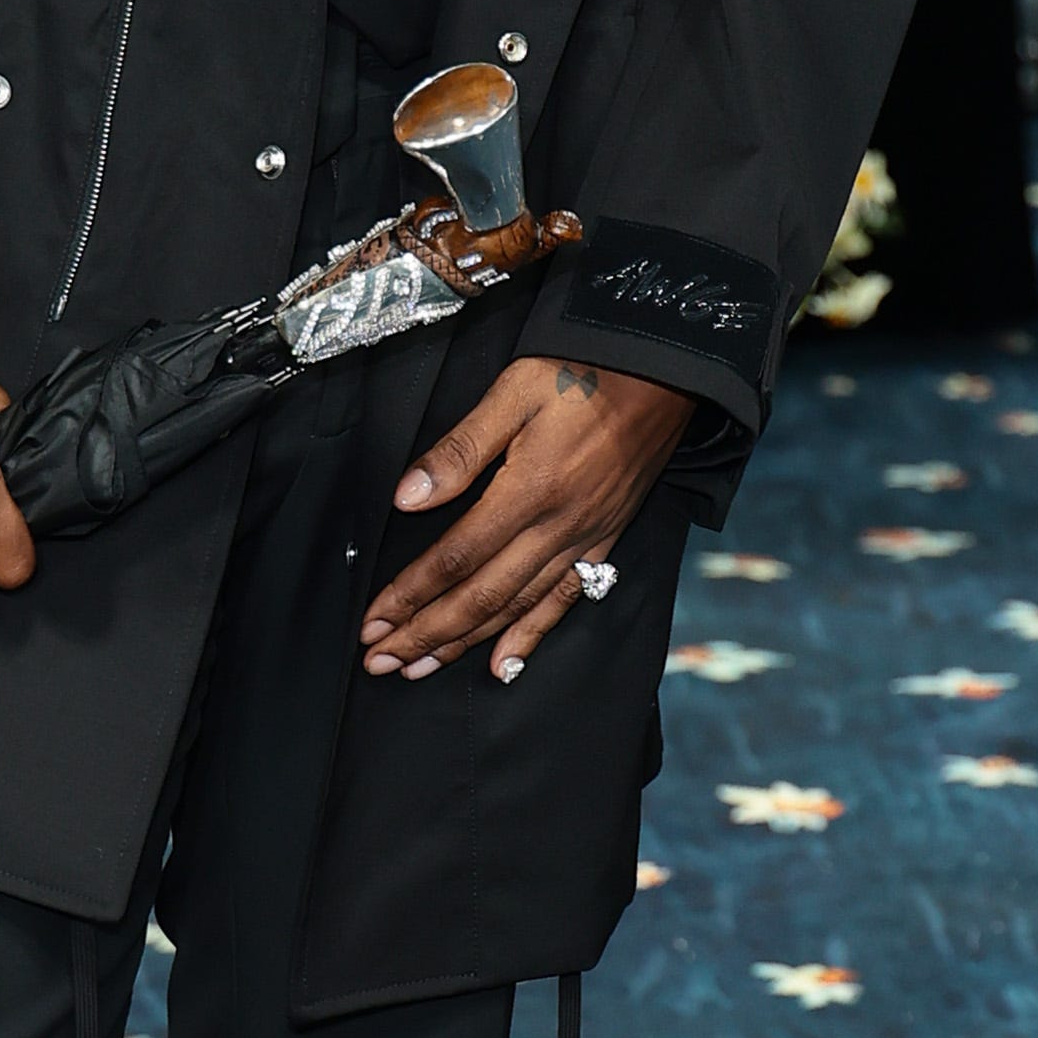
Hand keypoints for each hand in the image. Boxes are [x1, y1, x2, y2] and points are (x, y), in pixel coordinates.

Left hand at [357, 357, 688, 685]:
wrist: (664, 369)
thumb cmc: (583, 371)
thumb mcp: (513, 391)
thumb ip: (460, 449)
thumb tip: (408, 498)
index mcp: (528, 490)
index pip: (455, 557)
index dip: (410, 594)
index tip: (373, 621)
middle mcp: (557, 526)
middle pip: (481, 597)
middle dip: (426, 634)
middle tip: (381, 661)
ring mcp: (584, 538)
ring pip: (516, 607)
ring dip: (464, 643)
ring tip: (421, 668)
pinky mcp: (604, 539)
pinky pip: (564, 600)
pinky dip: (531, 637)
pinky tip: (503, 665)